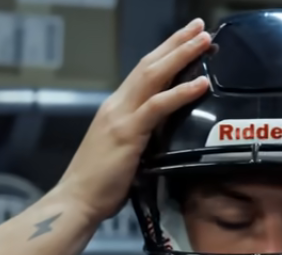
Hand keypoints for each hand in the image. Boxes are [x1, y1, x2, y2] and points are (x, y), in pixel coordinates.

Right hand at [56, 19, 211, 222]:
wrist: (77, 201)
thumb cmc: (100, 185)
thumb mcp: (125, 153)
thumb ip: (142, 137)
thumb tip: (165, 134)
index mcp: (116, 108)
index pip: (143, 72)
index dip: (165, 53)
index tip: (186, 38)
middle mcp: (117, 105)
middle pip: (150, 64)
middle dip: (176, 43)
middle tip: (200, 27)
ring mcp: (121, 117)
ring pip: (154, 76)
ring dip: (181, 56)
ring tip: (204, 42)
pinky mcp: (128, 133)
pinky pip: (158, 107)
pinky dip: (181, 92)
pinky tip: (201, 83)